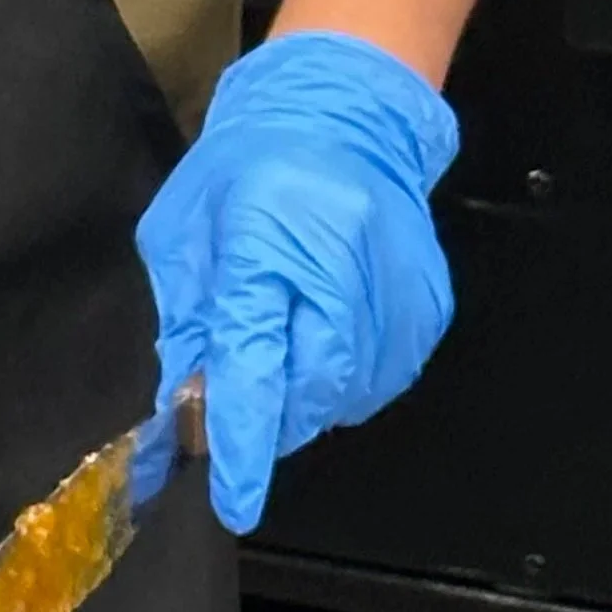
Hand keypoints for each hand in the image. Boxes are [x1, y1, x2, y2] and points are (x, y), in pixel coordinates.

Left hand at [134, 31, 457, 535]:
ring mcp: (394, 298)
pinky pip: (379, 376)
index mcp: (266, 250)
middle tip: (242, 397)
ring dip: (305, 394)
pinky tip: (323, 332)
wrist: (345, 116)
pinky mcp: (426, 310)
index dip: (240, 437)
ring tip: (286, 338)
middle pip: (305, 394)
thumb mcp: (186, 232)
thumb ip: (187, 317)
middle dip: (267, 414)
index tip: (233, 496)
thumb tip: (185, 397)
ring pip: (345, 395)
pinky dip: (343, 376)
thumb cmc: (248, 163)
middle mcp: (340, 278)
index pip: (253, 365)